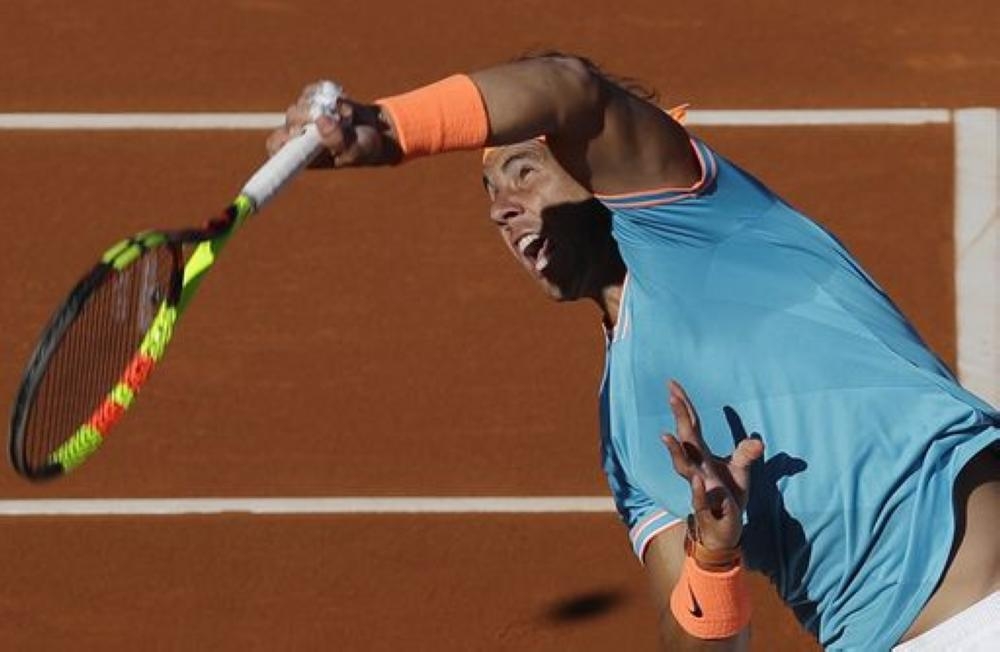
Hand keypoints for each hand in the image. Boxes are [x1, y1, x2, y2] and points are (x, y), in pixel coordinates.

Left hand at [265, 83, 400, 167]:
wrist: (375, 130)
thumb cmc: (363, 148)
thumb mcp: (356, 150)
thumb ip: (338, 140)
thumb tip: (320, 120)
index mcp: (303, 154)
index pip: (276, 147)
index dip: (281, 139)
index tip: (296, 133)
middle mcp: (299, 134)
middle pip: (291, 119)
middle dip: (312, 117)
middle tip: (333, 119)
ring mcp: (304, 115)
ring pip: (303, 103)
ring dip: (326, 107)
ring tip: (345, 117)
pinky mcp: (312, 98)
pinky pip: (313, 90)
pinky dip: (328, 94)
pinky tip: (341, 104)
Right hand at [661, 380, 764, 550]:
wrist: (725, 530)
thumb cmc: (728, 498)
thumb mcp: (741, 472)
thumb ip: (745, 454)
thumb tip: (758, 441)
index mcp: (702, 455)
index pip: (691, 425)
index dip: (683, 406)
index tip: (673, 385)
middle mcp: (696, 467)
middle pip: (685, 438)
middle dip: (679, 417)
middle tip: (672, 395)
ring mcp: (698, 486)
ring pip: (683, 466)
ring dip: (675, 451)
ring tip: (667, 435)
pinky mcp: (707, 507)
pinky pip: (699, 498)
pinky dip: (696, 490)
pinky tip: (697, 481)